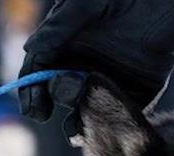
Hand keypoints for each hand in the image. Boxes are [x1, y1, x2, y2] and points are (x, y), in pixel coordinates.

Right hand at [18, 0, 173, 131]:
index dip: (33, 93)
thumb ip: (59, 27)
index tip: (35, 108)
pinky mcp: (143, 88)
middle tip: (68, 90)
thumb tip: (31, 51)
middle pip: (62, 95)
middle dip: (58, 101)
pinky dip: (117, 120)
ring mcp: (114, 79)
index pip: (41, 73)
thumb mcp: (87, 3)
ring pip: (91, 110)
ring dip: (82, 122)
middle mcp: (87, 65)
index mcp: (67, 44)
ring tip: (79, 126)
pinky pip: (126, 111)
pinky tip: (111, 120)